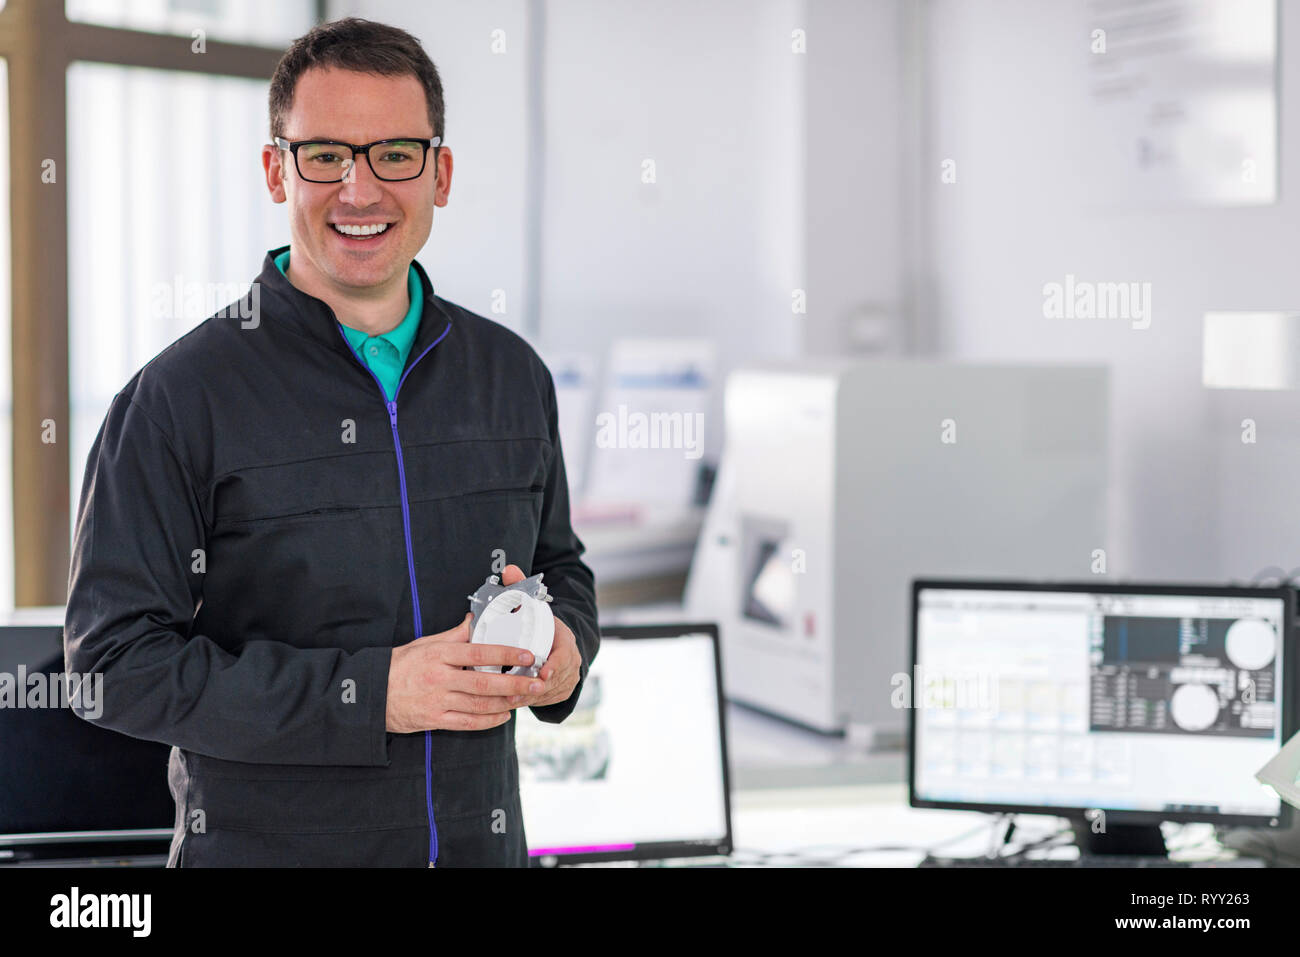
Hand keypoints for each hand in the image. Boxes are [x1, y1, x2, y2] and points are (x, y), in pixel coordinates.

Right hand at [385, 611, 545, 733]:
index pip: (478, 652)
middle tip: (536, 683)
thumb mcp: (423, 644)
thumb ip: (453, 635)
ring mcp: (437, 701)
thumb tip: (475, 620)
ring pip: (479, 705)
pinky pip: (466, 723)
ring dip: (506, 703)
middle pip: (484, 682)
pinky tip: (504, 716)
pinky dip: (488, 721)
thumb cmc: (398, 665)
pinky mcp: (434, 720)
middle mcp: (439, 678)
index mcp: (439, 655)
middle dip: (514, 684)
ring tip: (525, 698)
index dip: (506, 653)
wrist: (368, 695)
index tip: (527, 655)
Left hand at [497, 564, 582, 708]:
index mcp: (566, 639)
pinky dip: (533, 702)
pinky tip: (515, 703)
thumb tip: (508, 569)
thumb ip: (519, 586)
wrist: (558, 642)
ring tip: (510, 699)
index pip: (565, 654)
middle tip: (515, 691)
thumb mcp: (532, 604)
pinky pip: (549, 700)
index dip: (555, 664)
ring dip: (531, 696)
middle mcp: (572, 660)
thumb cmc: (541, 623)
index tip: (541, 671)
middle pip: (556, 677)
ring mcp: (568, 677)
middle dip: (536, 686)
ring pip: (551, 691)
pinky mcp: (562, 690)